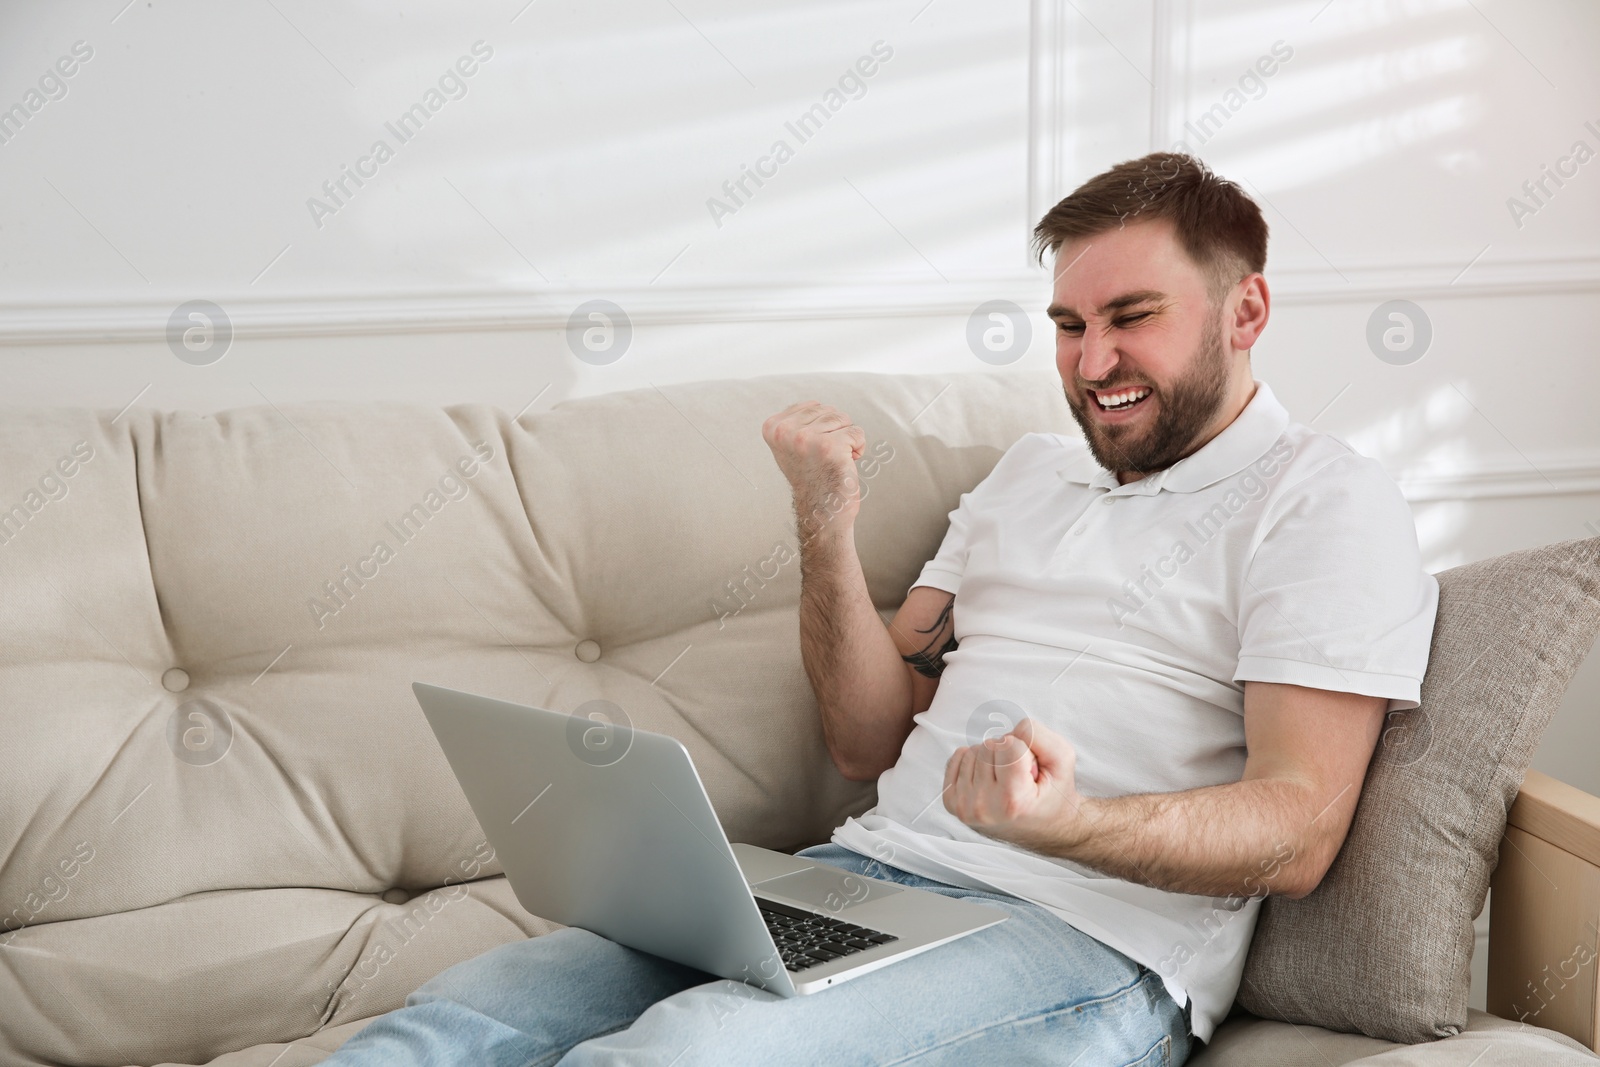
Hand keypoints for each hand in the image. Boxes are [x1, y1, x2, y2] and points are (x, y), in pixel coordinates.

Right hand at [761, 401, 867, 540]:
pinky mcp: (830, 447)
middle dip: (835, 432)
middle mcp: (786, 432)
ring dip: (846, 440)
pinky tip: (845, 465)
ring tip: (833, 461)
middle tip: (824, 458)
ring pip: (844, 419)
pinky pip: (857, 433)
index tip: (812, 450)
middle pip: (830, 410)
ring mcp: (806, 439)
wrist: (821, 510)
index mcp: (773, 427)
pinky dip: (858, 449)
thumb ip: (797, 422)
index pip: (813, 406)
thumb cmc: (812, 476)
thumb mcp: (791, 445)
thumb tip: (815, 405)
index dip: (821, 427)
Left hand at [942, 718, 1088, 852]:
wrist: (1047, 829)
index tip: (1031, 774)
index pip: (1009, 744)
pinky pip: (957, 758)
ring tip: (1005, 782)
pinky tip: (988, 780)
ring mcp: (965, 807)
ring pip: (972, 751)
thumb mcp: (1063, 759)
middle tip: (1020, 779)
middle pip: (989, 746)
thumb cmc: (1054, 793)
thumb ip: (1038, 735)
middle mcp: (984, 807)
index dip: (1025, 751)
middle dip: (1006, 754)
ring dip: (991, 759)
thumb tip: (1005, 734)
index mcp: (1012, 800)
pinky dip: (974, 762)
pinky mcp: (953, 803)